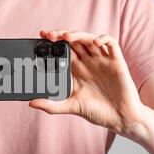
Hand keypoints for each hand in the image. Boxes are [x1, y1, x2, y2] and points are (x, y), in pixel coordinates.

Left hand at [30, 31, 146, 137]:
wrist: (121, 119)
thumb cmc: (98, 112)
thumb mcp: (71, 107)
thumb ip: (52, 105)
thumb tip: (31, 103)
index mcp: (77, 70)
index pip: (63, 50)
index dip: (53, 43)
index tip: (40, 39)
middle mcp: (89, 62)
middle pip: (74, 41)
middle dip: (61, 35)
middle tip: (48, 35)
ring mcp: (102, 60)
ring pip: (89, 39)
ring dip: (78, 34)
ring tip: (66, 36)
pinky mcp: (117, 62)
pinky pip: (111, 43)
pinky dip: (103, 39)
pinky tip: (95, 43)